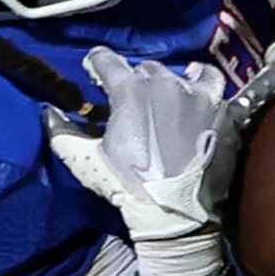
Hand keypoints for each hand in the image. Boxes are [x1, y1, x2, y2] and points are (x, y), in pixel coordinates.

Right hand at [47, 48, 238, 275]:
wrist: (175, 215)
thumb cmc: (126, 187)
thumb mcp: (84, 162)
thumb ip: (61, 132)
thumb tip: (47, 112)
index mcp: (130, 90)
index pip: (107, 60)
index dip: (96, 63)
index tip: (93, 71)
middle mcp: (168, 83)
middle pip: (147, 68)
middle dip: (136, 80)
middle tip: (132, 101)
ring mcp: (202, 96)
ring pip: (187, 72)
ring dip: (176, 79)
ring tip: (172, 93)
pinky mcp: (226, 112)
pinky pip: (220, 87)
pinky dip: (208, 89)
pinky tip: (202, 98)